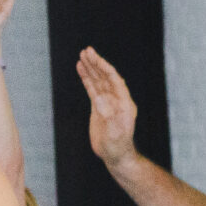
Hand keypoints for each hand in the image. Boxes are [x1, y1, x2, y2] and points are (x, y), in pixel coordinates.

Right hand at [77, 48, 138, 166]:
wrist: (115, 155)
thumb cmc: (117, 146)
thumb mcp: (113, 133)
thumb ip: (108, 117)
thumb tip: (100, 101)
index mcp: (125, 104)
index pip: (115, 81)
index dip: (105, 69)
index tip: (95, 58)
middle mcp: (118, 100)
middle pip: (107, 77)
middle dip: (97, 64)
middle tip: (87, 50)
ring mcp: (108, 102)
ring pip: (99, 81)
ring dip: (91, 68)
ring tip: (82, 55)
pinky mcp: (99, 106)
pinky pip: (92, 88)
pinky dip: (86, 78)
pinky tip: (80, 68)